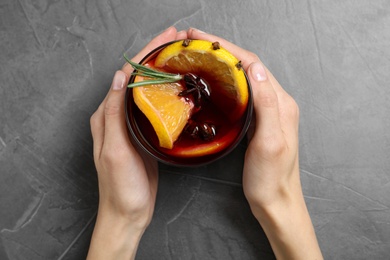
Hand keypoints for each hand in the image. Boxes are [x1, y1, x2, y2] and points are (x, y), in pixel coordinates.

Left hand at [87, 27, 187, 259]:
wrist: (128, 212)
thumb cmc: (120, 187)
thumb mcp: (114, 151)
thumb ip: (113, 115)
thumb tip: (119, 78)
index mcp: (106, 115)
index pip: (126, 74)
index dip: (145, 53)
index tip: (165, 38)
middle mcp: (116, 115)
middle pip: (137, 77)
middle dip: (155, 55)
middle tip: (176, 40)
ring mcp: (130, 124)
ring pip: (146, 89)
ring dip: (161, 70)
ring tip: (179, 56)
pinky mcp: (143, 134)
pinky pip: (153, 106)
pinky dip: (165, 91)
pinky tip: (177, 88)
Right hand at [188, 28, 322, 259]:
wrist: (276, 202)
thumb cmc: (271, 178)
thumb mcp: (270, 142)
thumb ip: (266, 103)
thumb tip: (254, 68)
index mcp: (280, 103)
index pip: (252, 64)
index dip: (226, 48)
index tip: (201, 38)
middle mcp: (277, 102)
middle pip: (247, 66)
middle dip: (221, 49)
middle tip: (194, 41)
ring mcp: (268, 111)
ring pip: (244, 77)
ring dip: (222, 62)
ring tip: (200, 54)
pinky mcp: (259, 121)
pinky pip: (242, 92)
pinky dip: (226, 80)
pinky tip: (213, 81)